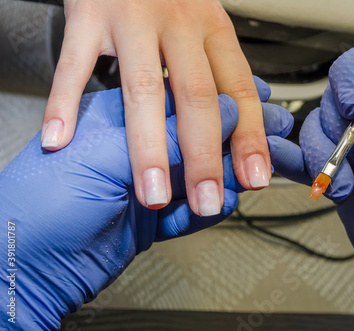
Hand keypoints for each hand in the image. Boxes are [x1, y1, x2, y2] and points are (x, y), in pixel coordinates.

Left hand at [0, 79, 292, 329]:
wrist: (24, 269)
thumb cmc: (44, 203)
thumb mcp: (107, 157)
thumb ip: (170, 136)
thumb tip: (221, 115)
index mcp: (120, 118)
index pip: (185, 104)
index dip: (224, 108)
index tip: (256, 110)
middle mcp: (135, 149)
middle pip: (199, 142)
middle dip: (234, 146)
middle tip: (264, 146)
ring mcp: (143, 186)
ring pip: (198, 178)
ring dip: (224, 179)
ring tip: (248, 181)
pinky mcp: (148, 221)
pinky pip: (188, 213)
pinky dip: (207, 212)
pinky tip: (222, 206)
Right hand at [41, 0, 269, 213]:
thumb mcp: (204, 27)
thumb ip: (219, 74)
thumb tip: (244, 129)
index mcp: (213, 29)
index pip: (239, 90)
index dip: (249, 136)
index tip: (254, 178)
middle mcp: (179, 23)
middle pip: (197, 97)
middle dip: (203, 156)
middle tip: (206, 200)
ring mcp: (132, 18)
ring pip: (145, 90)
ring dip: (149, 149)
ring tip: (153, 194)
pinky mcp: (87, 13)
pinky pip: (74, 64)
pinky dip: (65, 102)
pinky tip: (62, 139)